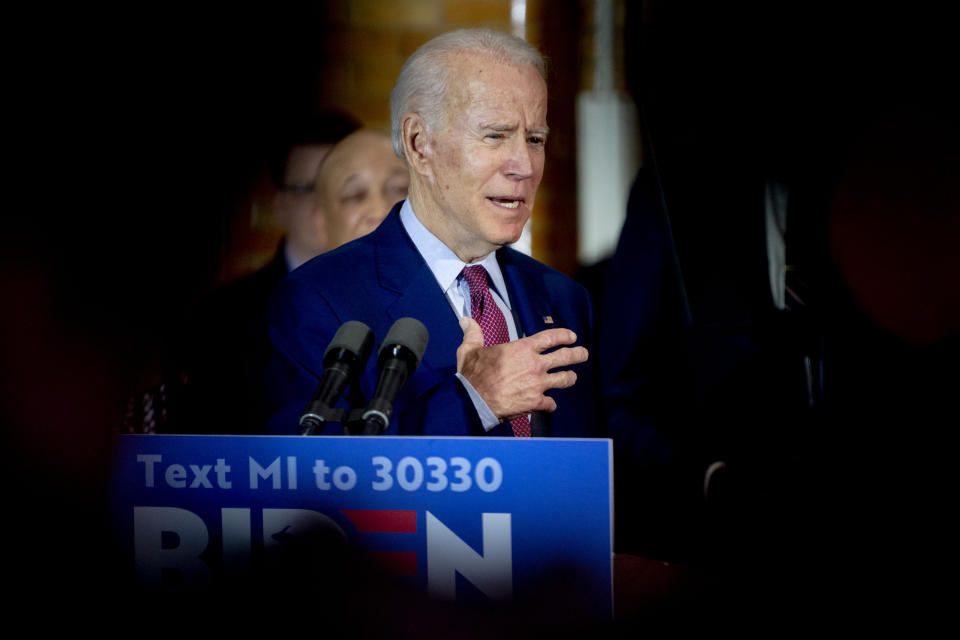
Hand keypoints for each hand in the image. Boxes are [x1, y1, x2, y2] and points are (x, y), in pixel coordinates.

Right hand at [456, 316, 587, 420]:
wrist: (473, 401)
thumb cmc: (472, 376)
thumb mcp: (470, 350)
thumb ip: (472, 334)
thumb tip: (465, 321)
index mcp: (522, 349)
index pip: (551, 337)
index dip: (564, 335)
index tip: (572, 336)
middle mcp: (535, 365)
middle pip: (565, 357)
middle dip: (577, 354)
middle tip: (583, 353)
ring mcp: (537, 384)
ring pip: (564, 379)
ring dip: (569, 378)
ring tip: (572, 377)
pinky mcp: (535, 403)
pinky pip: (550, 404)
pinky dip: (550, 405)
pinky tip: (549, 405)